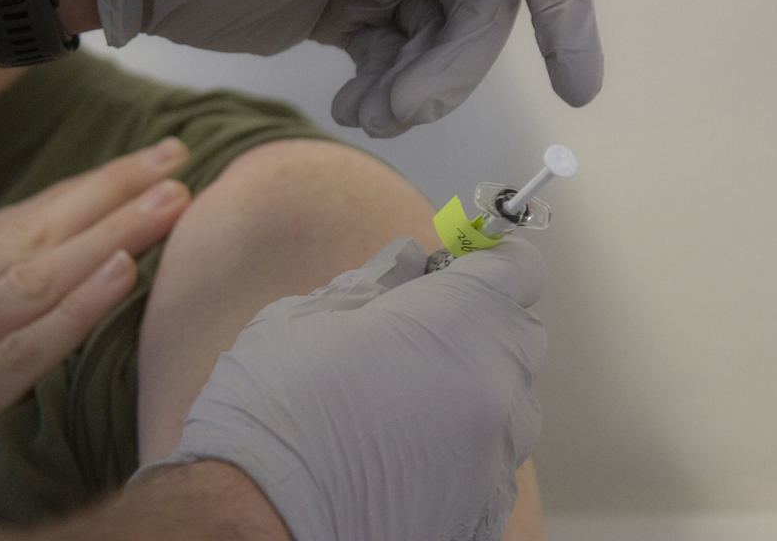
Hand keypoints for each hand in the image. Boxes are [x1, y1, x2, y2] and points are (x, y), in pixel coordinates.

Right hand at [0, 139, 190, 480]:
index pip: (22, 217)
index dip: (92, 186)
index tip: (151, 162)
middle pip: (38, 233)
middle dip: (112, 193)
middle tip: (175, 163)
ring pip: (38, 278)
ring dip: (110, 235)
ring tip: (169, 205)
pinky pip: (23, 350)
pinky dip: (75, 310)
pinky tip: (123, 273)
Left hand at [98, 0, 602, 136]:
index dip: (566, 12)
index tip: (579, 83)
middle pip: (480, 8)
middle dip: (449, 68)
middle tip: (404, 108)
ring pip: (439, 42)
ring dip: (414, 88)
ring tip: (369, 113)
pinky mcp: (355, 9)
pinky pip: (397, 58)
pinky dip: (385, 89)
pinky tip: (356, 105)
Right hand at [157, 236, 546, 540]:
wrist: (259, 525)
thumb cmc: (274, 419)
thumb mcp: (308, 318)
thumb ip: (374, 283)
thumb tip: (406, 265)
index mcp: (458, 325)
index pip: (517, 268)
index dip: (485, 261)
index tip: (456, 267)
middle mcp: (496, 391)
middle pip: (517, 334)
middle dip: (477, 324)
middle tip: (415, 333)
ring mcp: (496, 458)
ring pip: (507, 401)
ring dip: (470, 387)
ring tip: (400, 401)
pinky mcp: (485, 511)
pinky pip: (490, 459)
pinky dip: (459, 445)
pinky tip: (402, 452)